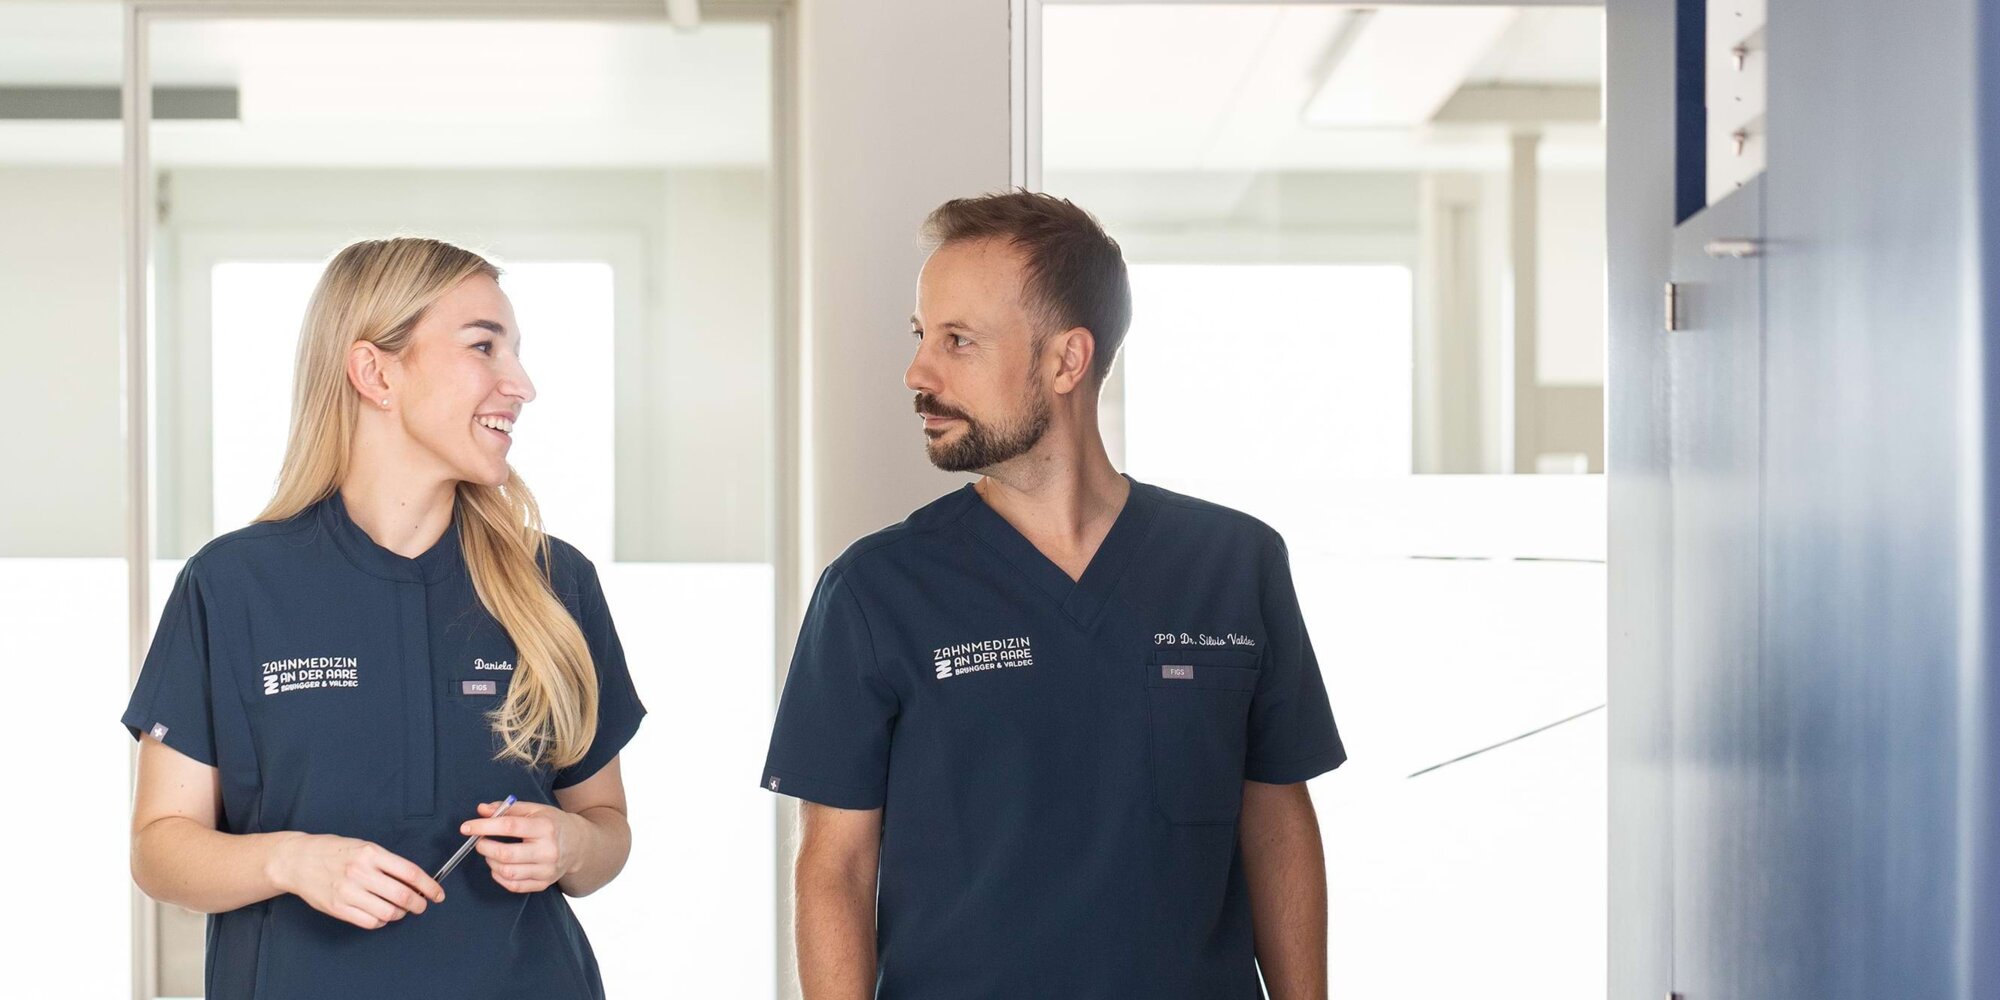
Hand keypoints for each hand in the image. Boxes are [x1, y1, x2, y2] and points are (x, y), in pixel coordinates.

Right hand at [270, 833, 443, 929]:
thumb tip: (415, 881)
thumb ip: (388, 863)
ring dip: (399, 914)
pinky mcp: (338, 908)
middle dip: (418, 904)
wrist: (298, 860)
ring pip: (388, 912)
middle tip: (421, 905)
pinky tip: (380, 914)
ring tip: (398, 909)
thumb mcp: (364, 847)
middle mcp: (361, 872)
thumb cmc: (334, 852)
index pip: (410, 873)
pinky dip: (381, 921)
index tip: (437, 894)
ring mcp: (348, 892)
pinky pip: (369, 922)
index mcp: (371, 853)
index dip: (429, 886)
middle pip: (402, 896)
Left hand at [461, 799, 581, 893]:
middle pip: (506, 854)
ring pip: (507, 872)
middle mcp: (548, 850)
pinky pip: (514, 885)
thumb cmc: (553, 824)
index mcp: (545, 827)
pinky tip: (499, 866)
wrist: (579, 844)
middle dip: (484, 848)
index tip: (467, 827)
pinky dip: (500, 877)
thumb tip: (482, 810)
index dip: (484, 827)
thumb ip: (507, 809)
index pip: (509, 826)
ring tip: (491, 853)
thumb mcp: (535, 809)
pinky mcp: (544, 883)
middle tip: (479, 842)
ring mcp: (547, 870)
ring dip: (491, 862)